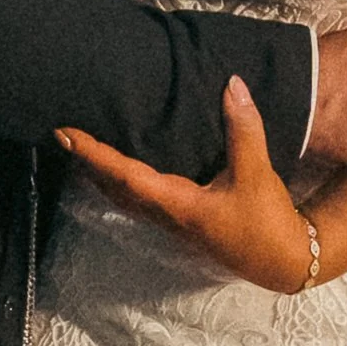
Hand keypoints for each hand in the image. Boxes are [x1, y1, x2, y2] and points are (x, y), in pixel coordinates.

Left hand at [56, 75, 313, 293]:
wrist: (283, 260)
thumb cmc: (267, 222)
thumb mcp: (257, 174)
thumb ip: (243, 129)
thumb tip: (233, 85)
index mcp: (178, 205)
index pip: (126, 177)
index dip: (94, 155)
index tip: (67, 136)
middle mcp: (167, 216)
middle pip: (114, 189)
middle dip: (86, 163)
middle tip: (63, 135)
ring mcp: (172, 222)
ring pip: (123, 197)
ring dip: (99, 174)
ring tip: (81, 150)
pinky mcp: (182, 222)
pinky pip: (139, 200)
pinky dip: (120, 182)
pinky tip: (118, 170)